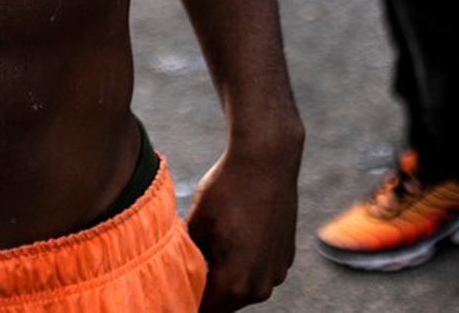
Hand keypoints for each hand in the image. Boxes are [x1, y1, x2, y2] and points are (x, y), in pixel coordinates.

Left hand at [187, 139, 300, 310]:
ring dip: (226, 279)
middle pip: (224, 304)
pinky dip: (245, 264)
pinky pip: (259, 271)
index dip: (185, 301)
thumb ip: (188, 262)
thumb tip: (176, 276)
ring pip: (243, 289)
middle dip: (205, 292)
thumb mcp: (195, 228)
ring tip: (208, 253)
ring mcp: (277, 272)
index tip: (172, 293)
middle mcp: (260, 287)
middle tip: (184, 275)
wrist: (266, 160)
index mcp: (234, 285)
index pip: (203, 310)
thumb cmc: (225, 191)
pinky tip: (232, 239)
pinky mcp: (286, 257)